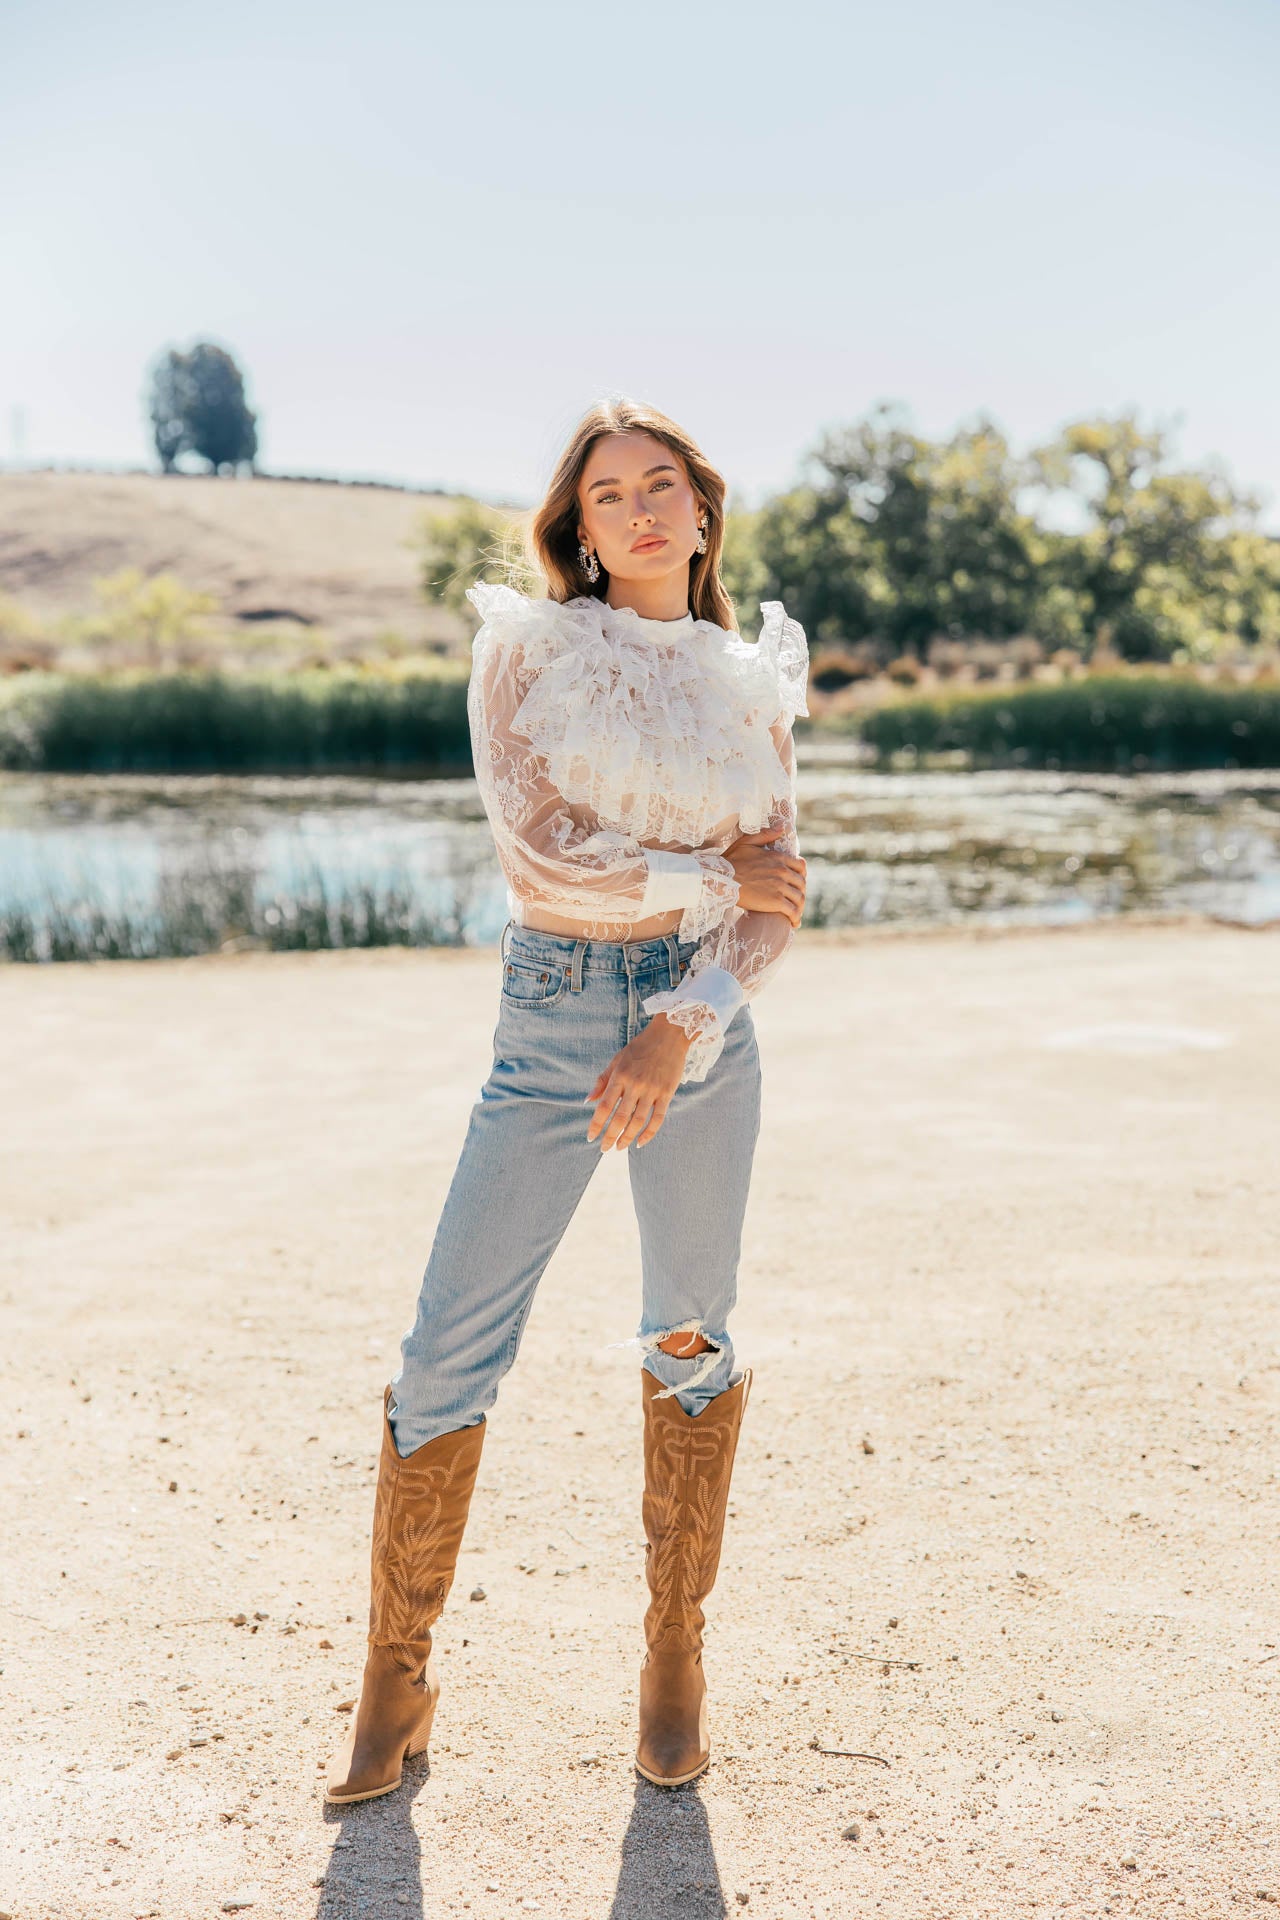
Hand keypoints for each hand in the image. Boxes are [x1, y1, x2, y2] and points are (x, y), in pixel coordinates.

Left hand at [583, 1014, 691, 1150]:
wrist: (669, 1035)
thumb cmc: (640, 1047)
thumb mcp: (617, 1060)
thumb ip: (602, 1080)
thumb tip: (587, 1101)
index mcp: (619, 1076)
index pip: (603, 1106)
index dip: (596, 1125)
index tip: (590, 1137)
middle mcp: (634, 1085)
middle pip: (620, 1118)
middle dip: (610, 1136)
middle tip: (604, 1149)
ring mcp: (652, 1090)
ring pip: (638, 1121)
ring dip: (627, 1138)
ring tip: (620, 1147)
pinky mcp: (667, 1093)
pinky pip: (658, 1118)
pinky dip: (649, 1133)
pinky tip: (640, 1142)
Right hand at [724, 828, 806, 927]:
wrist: (720, 879)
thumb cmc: (730, 861)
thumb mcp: (746, 842)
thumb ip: (765, 834)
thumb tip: (782, 827)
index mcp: (778, 857)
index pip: (801, 866)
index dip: (801, 876)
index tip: (797, 884)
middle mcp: (783, 871)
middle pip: (802, 884)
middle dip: (801, 893)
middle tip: (795, 902)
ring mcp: (780, 886)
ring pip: (799, 898)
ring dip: (800, 908)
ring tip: (795, 915)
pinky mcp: (776, 902)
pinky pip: (792, 911)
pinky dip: (795, 918)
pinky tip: (793, 923)